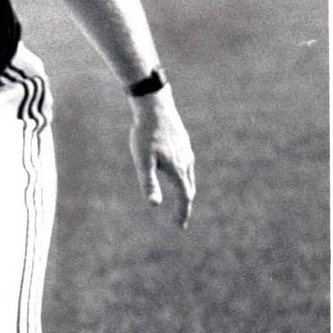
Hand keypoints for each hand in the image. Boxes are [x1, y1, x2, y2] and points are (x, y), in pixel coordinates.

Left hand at [128, 86, 194, 228]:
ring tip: (180, 201)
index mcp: (177, 169)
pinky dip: (184, 177)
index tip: (180, 226)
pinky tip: (177, 175)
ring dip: (185, 191)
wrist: (155, 106)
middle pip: (189, 189)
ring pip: (189, 177)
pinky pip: (187, 166)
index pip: (184, 197)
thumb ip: (148, 183)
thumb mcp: (142, 161)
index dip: (182, 212)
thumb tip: (154, 204)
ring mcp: (186, 152)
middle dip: (185, 206)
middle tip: (179, 220)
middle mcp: (186, 162)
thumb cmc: (145, 134)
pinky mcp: (183, 143)